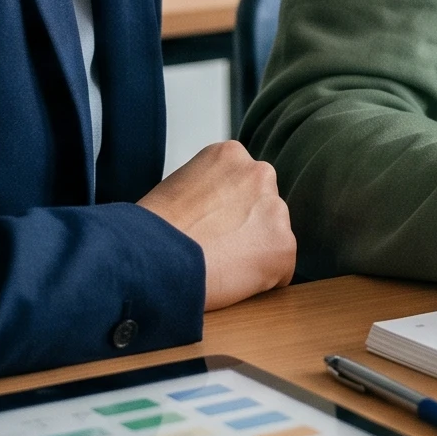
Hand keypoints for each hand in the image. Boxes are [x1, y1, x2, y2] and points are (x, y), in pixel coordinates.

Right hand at [141, 141, 295, 309]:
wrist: (152, 258)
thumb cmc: (153, 230)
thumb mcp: (180, 186)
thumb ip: (210, 189)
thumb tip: (221, 211)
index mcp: (231, 154)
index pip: (245, 184)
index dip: (228, 211)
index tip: (212, 226)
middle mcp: (259, 174)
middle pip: (264, 208)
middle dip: (247, 227)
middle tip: (217, 247)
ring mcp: (275, 210)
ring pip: (273, 238)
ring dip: (254, 252)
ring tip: (220, 265)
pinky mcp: (284, 247)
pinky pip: (280, 270)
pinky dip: (261, 281)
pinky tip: (231, 280)